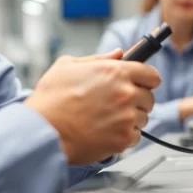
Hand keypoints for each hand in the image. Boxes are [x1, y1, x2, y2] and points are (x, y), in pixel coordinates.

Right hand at [24, 49, 160, 164]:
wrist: (42, 130)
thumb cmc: (50, 99)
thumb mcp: (67, 66)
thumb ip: (98, 59)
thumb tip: (117, 54)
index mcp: (115, 72)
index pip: (151, 74)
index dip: (146, 79)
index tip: (142, 83)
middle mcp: (125, 93)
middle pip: (149, 98)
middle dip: (136, 100)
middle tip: (116, 104)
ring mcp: (126, 117)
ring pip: (143, 118)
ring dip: (130, 119)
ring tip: (106, 119)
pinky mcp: (123, 139)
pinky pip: (135, 137)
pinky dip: (124, 136)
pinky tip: (106, 132)